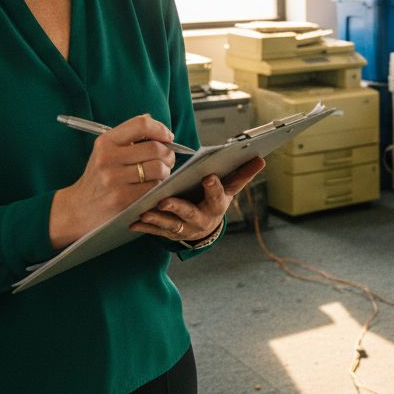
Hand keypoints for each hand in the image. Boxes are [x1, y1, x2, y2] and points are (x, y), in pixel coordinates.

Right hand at [50, 114, 176, 248]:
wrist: (79, 207)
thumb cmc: (99, 177)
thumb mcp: (106, 152)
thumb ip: (129, 137)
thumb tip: (157, 126)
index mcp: (106, 142)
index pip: (141, 125)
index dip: (161, 129)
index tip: (168, 138)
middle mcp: (108, 158)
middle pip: (155, 148)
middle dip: (169, 154)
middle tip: (168, 159)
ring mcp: (114, 179)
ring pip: (159, 169)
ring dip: (166, 172)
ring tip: (160, 174)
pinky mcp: (122, 198)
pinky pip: (154, 187)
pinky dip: (158, 186)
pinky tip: (151, 187)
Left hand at [129, 157, 265, 243]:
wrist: (204, 227)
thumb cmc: (214, 201)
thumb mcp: (229, 190)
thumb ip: (241, 175)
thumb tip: (261, 159)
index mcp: (216, 206)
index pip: (217, 196)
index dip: (214, 188)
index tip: (208, 177)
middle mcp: (201, 220)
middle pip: (189, 214)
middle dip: (177, 207)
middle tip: (164, 200)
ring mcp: (184, 229)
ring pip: (170, 225)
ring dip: (157, 219)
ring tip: (144, 211)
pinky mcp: (169, 234)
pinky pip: (155, 232)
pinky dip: (144, 227)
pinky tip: (133, 221)